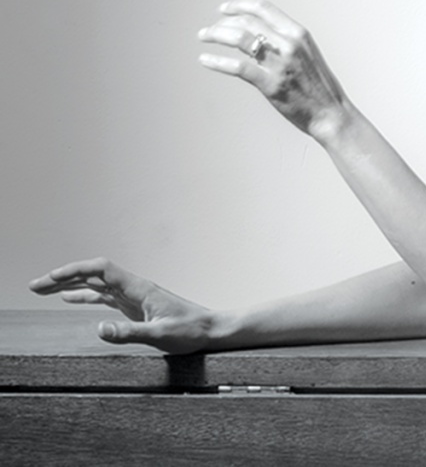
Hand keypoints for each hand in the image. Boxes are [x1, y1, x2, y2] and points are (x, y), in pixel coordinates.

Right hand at [28, 258, 213, 354]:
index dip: (75, 270)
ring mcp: (134, 296)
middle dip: (63, 276)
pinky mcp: (135, 306)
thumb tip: (100, 329)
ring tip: (43, 290)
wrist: (211, 330)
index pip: (101, 270)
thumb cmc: (191, 331)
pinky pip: (104, 296)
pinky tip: (70, 298)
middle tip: (35, 285)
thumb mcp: (160, 335)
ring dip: (70, 284)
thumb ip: (130, 332)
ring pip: (96, 284)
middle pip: (93, 274)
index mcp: (139, 288)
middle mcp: (134, 288)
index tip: (52, 278)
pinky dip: (84, 295)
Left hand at [197, 0, 347, 140]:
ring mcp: (279, 64)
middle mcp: (289, 44)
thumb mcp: (307, 55)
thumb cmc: (319, 88)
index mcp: (299, 34)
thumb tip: (258, 36)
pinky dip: (217, 62)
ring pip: (239, 39)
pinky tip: (205, 60)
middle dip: (223, 23)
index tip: (224, 10)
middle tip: (210, 30)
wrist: (331, 114)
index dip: (239, 6)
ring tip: (203, 37)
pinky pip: (237, 67)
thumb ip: (286, 43)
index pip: (263, 9)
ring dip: (216, 35)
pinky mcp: (270, 84)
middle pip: (247, 22)